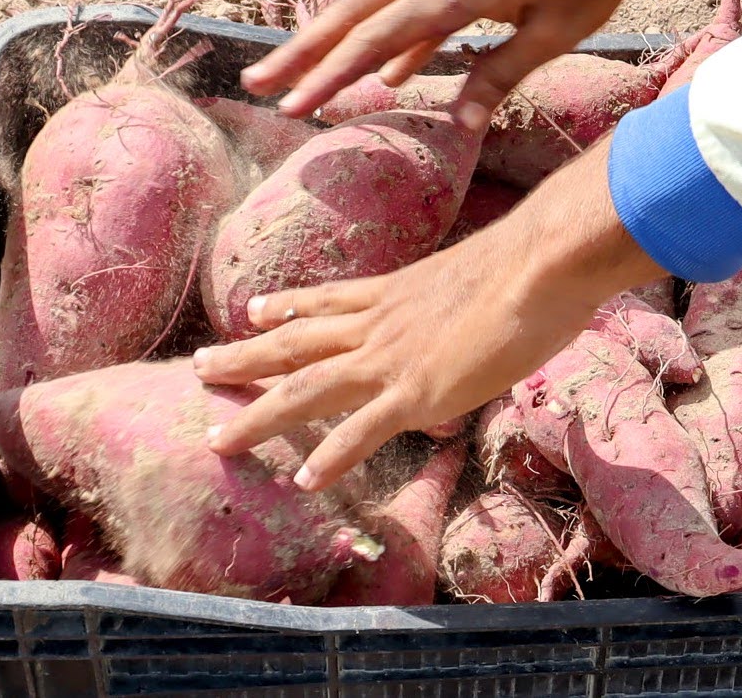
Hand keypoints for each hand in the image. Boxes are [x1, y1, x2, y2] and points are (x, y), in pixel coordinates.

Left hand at [192, 138, 666, 489]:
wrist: (541, 262)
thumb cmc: (530, 262)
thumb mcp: (480, 276)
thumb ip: (463, 300)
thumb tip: (472, 314)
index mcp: (397, 291)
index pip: (330, 299)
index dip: (288, 306)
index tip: (252, 310)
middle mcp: (381, 322)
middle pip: (296, 342)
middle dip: (245, 356)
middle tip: (200, 366)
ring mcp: (393, 357)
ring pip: (307, 387)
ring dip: (259, 413)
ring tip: (221, 439)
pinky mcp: (417, 390)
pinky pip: (361, 430)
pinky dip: (331, 456)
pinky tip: (306, 480)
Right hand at [241, 0, 715, 127]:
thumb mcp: (557, 28)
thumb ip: (502, 73)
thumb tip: (459, 125)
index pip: (375, 42)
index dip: (329, 78)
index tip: (291, 107)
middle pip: (352, 15)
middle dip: (302, 53)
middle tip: (256, 84)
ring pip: (373, 5)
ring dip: (333, 41)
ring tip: (299, 76)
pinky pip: (411, 3)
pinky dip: (388, 36)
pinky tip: (386, 72)